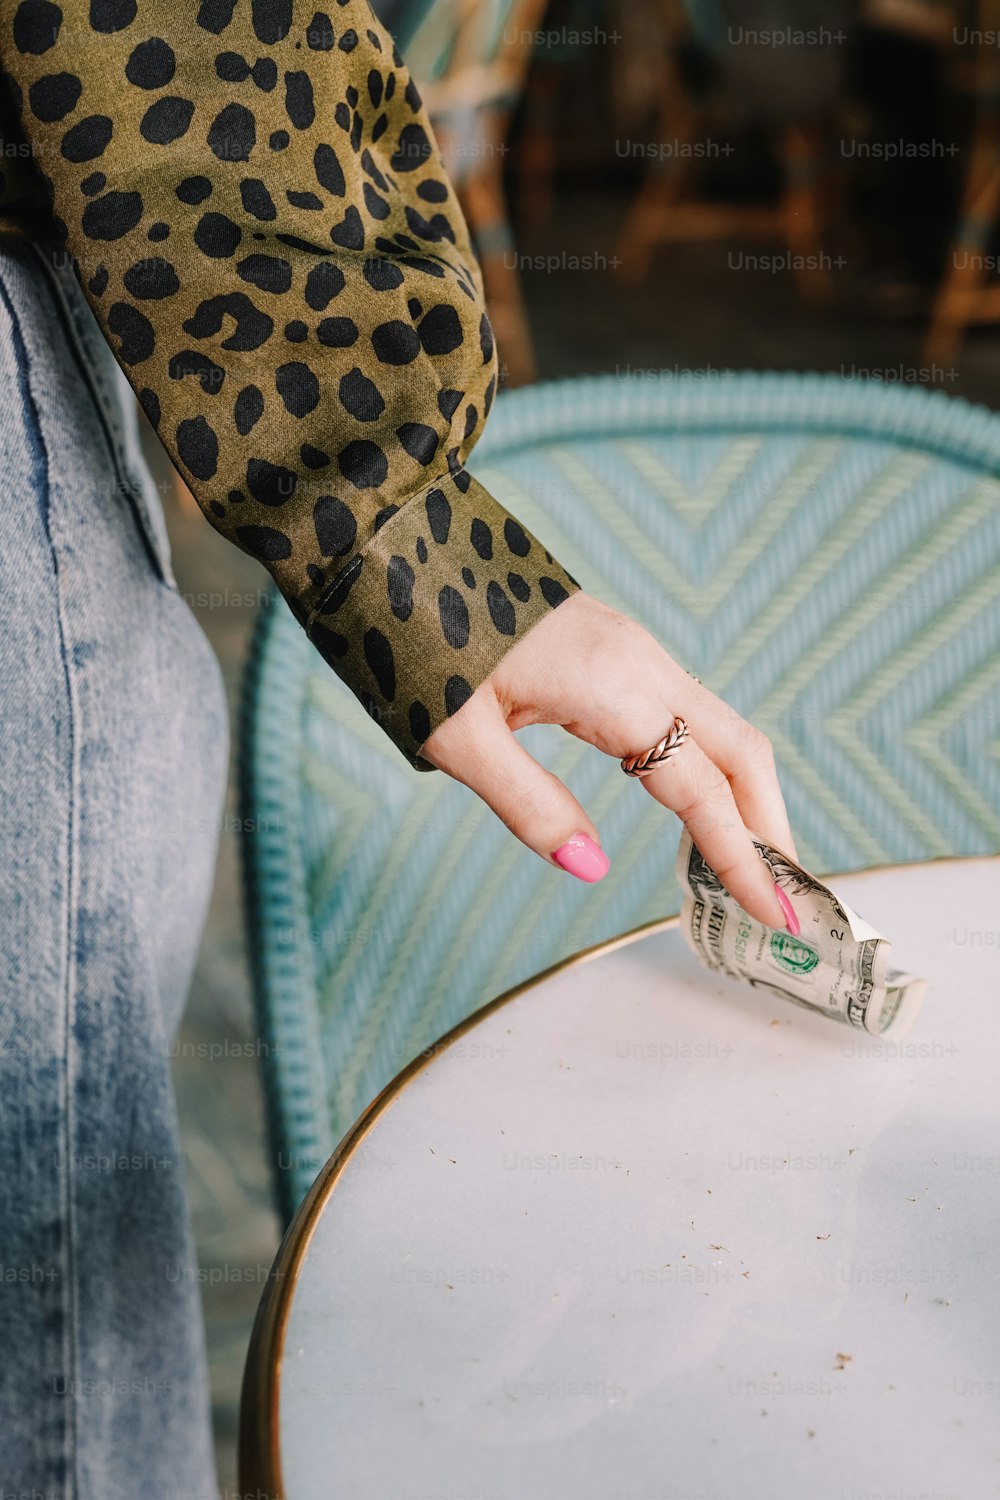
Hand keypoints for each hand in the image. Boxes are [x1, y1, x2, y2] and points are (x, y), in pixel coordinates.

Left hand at [421, 592, 798, 931]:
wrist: (393, 548)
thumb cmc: (415, 642)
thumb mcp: (458, 740)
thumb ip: (529, 805)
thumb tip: (591, 866)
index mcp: (613, 688)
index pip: (702, 790)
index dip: (741, 858)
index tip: (774, 916)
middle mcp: (641, 663)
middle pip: (740, 750)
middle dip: (771, 826)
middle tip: (785, 900)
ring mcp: (633, 648)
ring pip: (720, 726)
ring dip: (745, 795)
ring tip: (750, 864)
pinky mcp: (616, 646)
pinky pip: (688, 710)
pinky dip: (710, 764)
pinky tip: (695, 804)